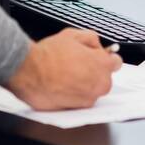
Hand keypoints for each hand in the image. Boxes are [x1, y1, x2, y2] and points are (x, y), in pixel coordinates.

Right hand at [6, 28, 122, 109]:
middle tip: (77, 64)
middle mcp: (99, 84)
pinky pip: (81, 100)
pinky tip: (62, 85)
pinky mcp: (77, 109)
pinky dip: (74, 94)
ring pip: (92, 90)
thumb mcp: (72, 35)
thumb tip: (96, 45)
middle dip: (94, 71)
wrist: (28, 72)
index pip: (116, 63)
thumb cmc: (48, 55)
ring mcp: (89, 98)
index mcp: (102, 64)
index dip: (105, 58)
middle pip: (104, 78)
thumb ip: (91, 39)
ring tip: (66, 75)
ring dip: (84, 84)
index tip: (98, 57)